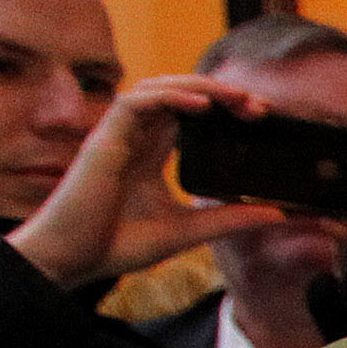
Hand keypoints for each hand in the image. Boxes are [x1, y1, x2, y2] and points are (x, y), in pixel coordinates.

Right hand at [4, 74, 287, 289]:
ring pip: (159, 90)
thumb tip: (278, 213)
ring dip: (200, 87)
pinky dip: (168, 98)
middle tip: (260, 106)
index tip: (261, 116)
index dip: (225, 109)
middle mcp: (136, 138)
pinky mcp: (103, 140)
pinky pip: (135, 103)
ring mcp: (119, 135)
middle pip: (180, 97)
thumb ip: (228, 220)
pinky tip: (200, 105)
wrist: (69, 259)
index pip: (192, 117)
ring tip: (237, 97)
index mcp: (152, 154)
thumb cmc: (116, 244)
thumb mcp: (187, 232)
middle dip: (221, 93)